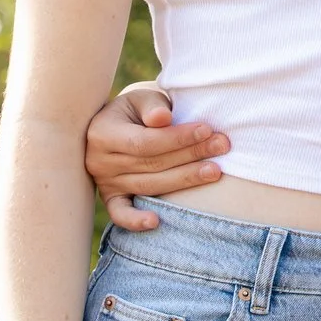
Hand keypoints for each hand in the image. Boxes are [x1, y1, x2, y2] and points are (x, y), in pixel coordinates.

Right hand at [84, 82, 227, 232]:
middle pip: (151, 164)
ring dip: (184, 180)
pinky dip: (135, 221)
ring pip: (148, 186)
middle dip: (190, 155)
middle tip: (222, 146)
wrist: (121, 123)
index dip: (177, 138)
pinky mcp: (111, 198)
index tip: (207, 129)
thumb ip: (152, 106)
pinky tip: (156, 222)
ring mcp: (104, 183)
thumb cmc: (138, 108)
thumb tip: (163, 118)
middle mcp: (99, 161)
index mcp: (102, 133)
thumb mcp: (142, 98)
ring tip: (215, 171)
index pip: (145, 142)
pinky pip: (120, 214)